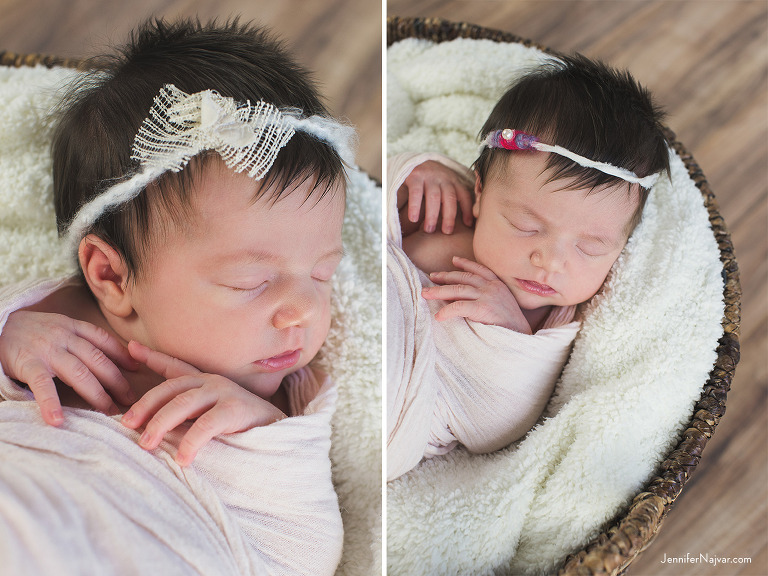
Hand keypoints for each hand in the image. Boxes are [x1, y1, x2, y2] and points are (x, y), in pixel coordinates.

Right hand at [0, 310, 138, 425]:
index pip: (104, 340)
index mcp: (74, 327)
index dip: (122, 355)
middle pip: (97, 361)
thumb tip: (126, 359)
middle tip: (130, 401)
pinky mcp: (28, 363)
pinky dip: (51, 403)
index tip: (138, 370)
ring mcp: (47, 350)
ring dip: (96, 394)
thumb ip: (87, 340)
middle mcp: (65, 336)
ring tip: (108, 412)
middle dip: (117, 382)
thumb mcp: (63, 327)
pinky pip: (42, 385)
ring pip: (79, 373)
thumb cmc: (37, 332)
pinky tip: (58, 420)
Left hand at [122, 341, 285, 465]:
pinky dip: (191, 441)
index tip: (130, 347)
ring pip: (184, 403)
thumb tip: (153, 431)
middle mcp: (213, 382)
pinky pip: (207, 424)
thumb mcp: (213, 417)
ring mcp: (226, 393)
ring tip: (146, 445)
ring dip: (161, 423)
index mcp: (206, 382)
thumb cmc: (244, 429)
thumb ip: (190, 417)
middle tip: (126, 426)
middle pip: (171, 388)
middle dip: (146, 405)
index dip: (153, 357)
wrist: (282, 435)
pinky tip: (182, 458)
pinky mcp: (237, 409)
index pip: (176, 367)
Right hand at [399, 160, 473, 233]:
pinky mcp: (415, 176)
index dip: (467, 210)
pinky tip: (414, 219)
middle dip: (449, 217)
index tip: (468, 225)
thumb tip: (466, 223)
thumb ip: (452, 198)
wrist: (414, 160)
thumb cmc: (432, 180)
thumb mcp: (445, 185)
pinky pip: (416, 193)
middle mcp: (443, 178)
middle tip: (447, 232)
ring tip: (429, 230)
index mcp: (454, 181)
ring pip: (434, 197)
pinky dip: (415, 207)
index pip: (464, 195)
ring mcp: (429, 176)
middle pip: (450, 198)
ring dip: (432, 215)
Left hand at [421, 256, 531, 333]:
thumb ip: (489, 297)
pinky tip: (439, 316)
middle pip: (463, 278)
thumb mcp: (503, 304)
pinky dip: (447, 310)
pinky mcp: (482, 308)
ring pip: (457, 289)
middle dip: (445, 276)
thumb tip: (468, 297)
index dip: (465, 264)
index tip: (454, 260)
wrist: (522, 337)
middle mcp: (491, 287)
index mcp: (497, 284)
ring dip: (439, 291)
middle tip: (432, 277)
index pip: (479, 269)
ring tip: (425, 294)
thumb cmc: (511, 325)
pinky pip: (459, 306)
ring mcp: (487, 296)